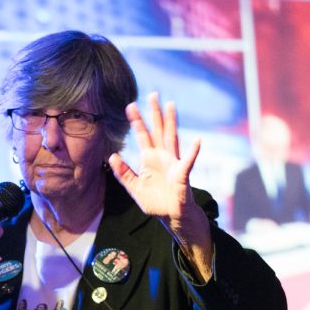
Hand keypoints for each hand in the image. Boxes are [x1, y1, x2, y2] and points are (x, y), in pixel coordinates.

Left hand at [108, 92, 212, 276]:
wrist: (172, 216)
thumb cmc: (156, 201)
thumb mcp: (134, 188)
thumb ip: (123, 173)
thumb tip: (112, 156)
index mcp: (150, 159)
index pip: (142, 135)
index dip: (137, 121)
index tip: (130, 105)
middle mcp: (162, 156)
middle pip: (158, 130)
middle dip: (154, 113)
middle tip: (152, 94)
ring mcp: (173, 163)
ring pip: (172, 138)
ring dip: (171, 122)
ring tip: (171, 105)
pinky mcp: (182, 175)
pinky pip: (188, 162)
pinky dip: (193, 152)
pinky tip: (197, 140)